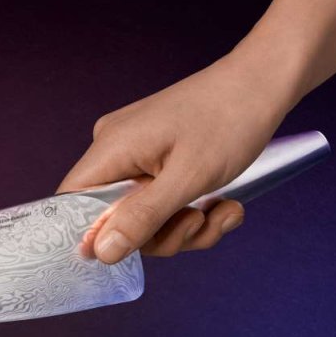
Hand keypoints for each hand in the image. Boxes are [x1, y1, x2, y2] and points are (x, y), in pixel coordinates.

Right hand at [56, 54, 290, 263]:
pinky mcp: (160, 160)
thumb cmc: (228, 119)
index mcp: (111, 149)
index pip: (72, 205)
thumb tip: (99, 252)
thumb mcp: (187, 179)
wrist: (263, 84)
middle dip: (163, 233)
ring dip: (187, 226)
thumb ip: (141, 218)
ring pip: (147, 217)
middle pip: (116, 220)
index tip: (138, 248)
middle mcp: (117, 151)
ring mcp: (139, 155)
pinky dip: (194, 211)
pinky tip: (224, 204)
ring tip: (224, 211)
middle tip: (199, 222)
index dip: (97, 237)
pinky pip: (164, 202)